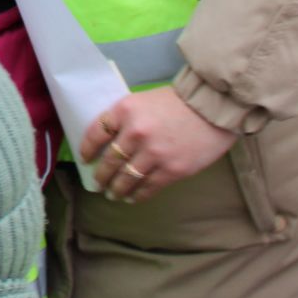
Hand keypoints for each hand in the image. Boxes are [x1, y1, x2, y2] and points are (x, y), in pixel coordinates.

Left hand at [78, 88, 237, 202]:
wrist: (212, 108)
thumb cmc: (176, 102)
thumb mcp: (143, 101)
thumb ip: (126, 118)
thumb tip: (111, 141)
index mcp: (125, 110)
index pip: (96, 133)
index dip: (87, 149)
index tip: (85, 159)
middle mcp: (136, 132)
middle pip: (109, 160)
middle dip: (101, 176)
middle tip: (98, 183)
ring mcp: (154, 154)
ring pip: (126, 178)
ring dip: (117, 189)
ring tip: (113, 194)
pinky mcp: (172, 170)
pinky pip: (148, 187)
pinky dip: (137, 195)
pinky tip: (132, 197)